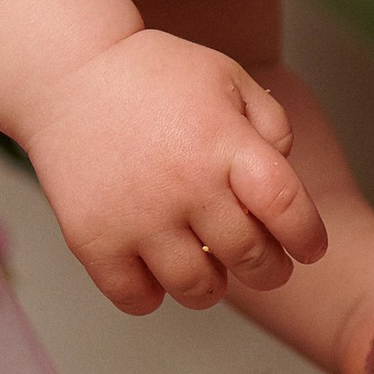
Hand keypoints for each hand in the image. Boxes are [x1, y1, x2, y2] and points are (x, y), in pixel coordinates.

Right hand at [26, 31, 329, 314]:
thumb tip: (285, 188)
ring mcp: (137, 218)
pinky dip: (153, 294)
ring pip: (198, 290)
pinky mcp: (92, 241)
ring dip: (213, 284)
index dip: (307, 238)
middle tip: (263, 263)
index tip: (308, 248)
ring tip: (207, 264)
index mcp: (225, 143)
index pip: (288, 210)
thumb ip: (272, 125)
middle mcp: (185, 186)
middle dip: (269, 268)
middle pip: (251, 259)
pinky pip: (138, 300)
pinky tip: (154, 267)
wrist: (66, 74)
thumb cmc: (154, 76)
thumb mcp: (227, 77)